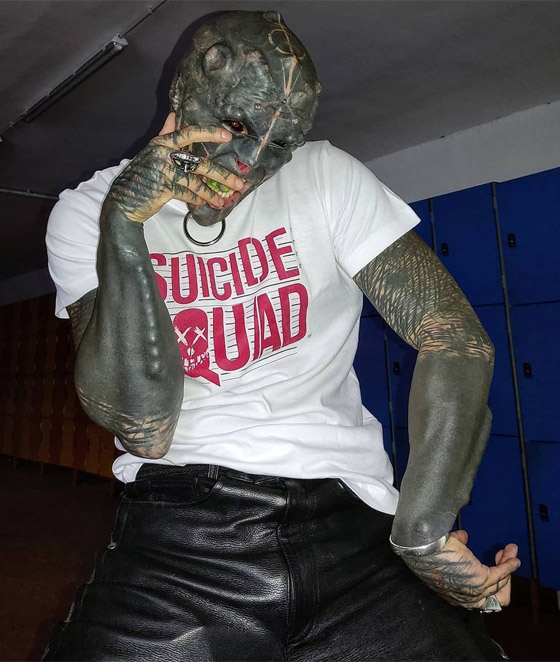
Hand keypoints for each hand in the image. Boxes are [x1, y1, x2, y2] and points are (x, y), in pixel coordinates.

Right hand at [105, 114, 245, 223]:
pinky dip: (198, 199)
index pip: (188, 133)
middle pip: (199, 163)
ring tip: (225, 199)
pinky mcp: (162, 189)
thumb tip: (173, 113)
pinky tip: (206, 203)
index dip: (209, 133)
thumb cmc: (141, 176)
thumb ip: (164, 134)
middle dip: (222, 175)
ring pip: (196, 182)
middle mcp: (162, 154)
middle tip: (239, 182)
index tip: (227, 135)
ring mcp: (162, 172)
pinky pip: (187, 194)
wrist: (123, 201)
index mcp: (161, 143)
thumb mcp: (150, 151)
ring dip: (213, 193)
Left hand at [400, 529, 519, 608]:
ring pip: (501, 587)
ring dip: (508, 569)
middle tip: (505, 558)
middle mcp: (466, 598)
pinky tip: (513, 557)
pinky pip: (501, 575)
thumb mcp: (446, 553)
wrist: (422, 546)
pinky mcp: (479, 580)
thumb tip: (463, 537)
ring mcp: (473, 591)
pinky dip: (509, 566)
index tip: (495, 563)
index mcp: (456, 595)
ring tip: (510, 553)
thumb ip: (457, 547)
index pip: (482, 597)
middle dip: (505, 579)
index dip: (491, 581)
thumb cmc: (429, 548)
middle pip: (497, 597)